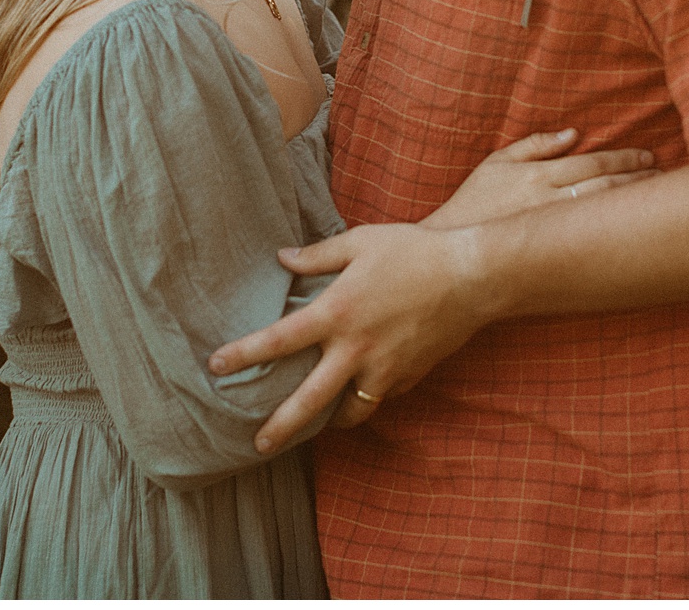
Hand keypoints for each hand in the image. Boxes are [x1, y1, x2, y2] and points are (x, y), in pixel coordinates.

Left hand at [207, 222, 495, 450]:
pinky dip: (365, 398)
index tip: (215, 366)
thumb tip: (282, 259)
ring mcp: (384, 369)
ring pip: (349, 412)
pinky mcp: (408, 377)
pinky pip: (379, 396)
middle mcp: (356, 349)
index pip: (278, 340)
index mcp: (337, 312)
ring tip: (311, 427)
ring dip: (327, 422)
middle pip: (308, 401)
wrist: (473, 276)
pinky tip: (358, 391)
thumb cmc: (413, 251)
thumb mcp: (360, 242)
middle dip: (279, 428)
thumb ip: (317, 254)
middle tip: (257, 445)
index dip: (243, 354)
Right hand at [420, 129, 656, 229]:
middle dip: (638, 179)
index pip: (592, 163)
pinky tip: (635, 228)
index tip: (648, 158)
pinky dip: (618, 229)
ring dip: (634, 202)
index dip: (623, 160)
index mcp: (537, 175)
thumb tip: (573, 134)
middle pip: (605, 186)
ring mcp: (553, 229)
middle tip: (665, 175)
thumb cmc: (474, 203)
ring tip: (659, 197)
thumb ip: (534, 145)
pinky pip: (594, 238)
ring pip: (604, 211)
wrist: (456, 253)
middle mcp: (549, 201)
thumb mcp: (496, 163)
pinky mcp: (553, 252)